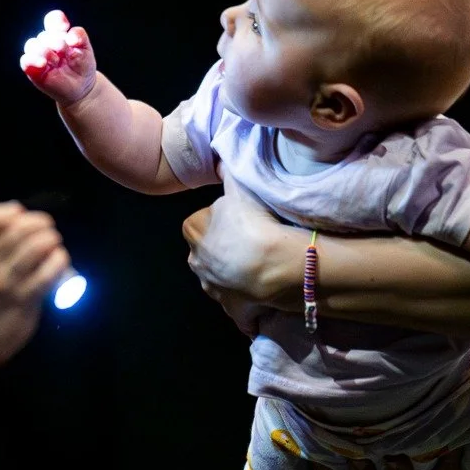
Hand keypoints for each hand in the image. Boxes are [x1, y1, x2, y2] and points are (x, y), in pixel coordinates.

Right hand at [0, 201, 71, 364]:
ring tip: (55, 242)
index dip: (21, 214)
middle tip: (50, 230)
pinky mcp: (23, 299)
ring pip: (36, 248)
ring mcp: (4, 283)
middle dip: (41, 224)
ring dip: (52, 240)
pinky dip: (59, 261)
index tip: (32, 218)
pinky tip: (61, 259)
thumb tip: (17, 208)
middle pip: (20, 230)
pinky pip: (48, 272)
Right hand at [19, 9, 96, 106]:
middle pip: (45, 35)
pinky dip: (32, 60)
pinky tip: (43, 63)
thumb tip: (70, 34)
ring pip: (32, 45)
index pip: (53, 20)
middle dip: (56, 43)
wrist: (81, 87)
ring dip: (45, 51)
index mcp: (59, 35)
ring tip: (56, 61)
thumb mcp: (86, 50)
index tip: (64, 27)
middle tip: (66, 54)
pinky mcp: (33, 69)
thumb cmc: (82, 67)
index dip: (56, 19)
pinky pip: (26, 60)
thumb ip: (80, 37)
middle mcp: (46, 43)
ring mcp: (38, 55)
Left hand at [182, 171, 298, 320]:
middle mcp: (197, 263)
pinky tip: (262, 297)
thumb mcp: (240, 190)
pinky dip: (247, 304)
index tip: (239, 220)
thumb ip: (229, 175)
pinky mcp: (233, 310)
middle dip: (223, 249)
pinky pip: (238, 307)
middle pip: (207, 252)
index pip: (199, 222)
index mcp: (194, 232)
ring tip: (260, 265)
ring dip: (233, 275)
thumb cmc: (255, 224)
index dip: (218, 221)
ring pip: (219, 279)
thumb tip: (221, 160)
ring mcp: (214, 289)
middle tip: (251, 241)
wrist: (276, 264)